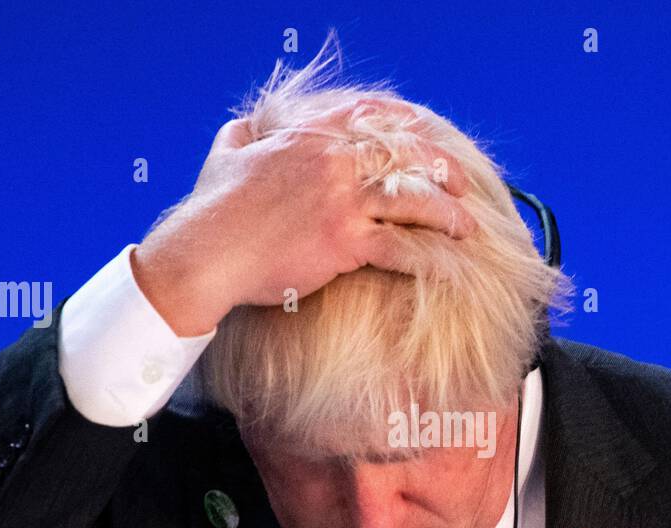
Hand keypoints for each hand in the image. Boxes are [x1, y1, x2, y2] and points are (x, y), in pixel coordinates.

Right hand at [131, 98, 477, 336]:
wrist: (204, 254)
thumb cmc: (211, 210)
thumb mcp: (224, 155)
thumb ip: (242, 135)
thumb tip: (243, 126)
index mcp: (309, 135)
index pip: (373, 117)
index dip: (410, 126)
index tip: (431, 139)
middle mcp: (331, 160)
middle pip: (406, 155)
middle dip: (442, 169)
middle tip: (463, 186)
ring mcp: (340, 199)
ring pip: (413, 199)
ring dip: (447, 215)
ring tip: (467, 228)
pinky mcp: (343, 240)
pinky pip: (401, 246)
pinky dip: (429, 257)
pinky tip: (447, 266)